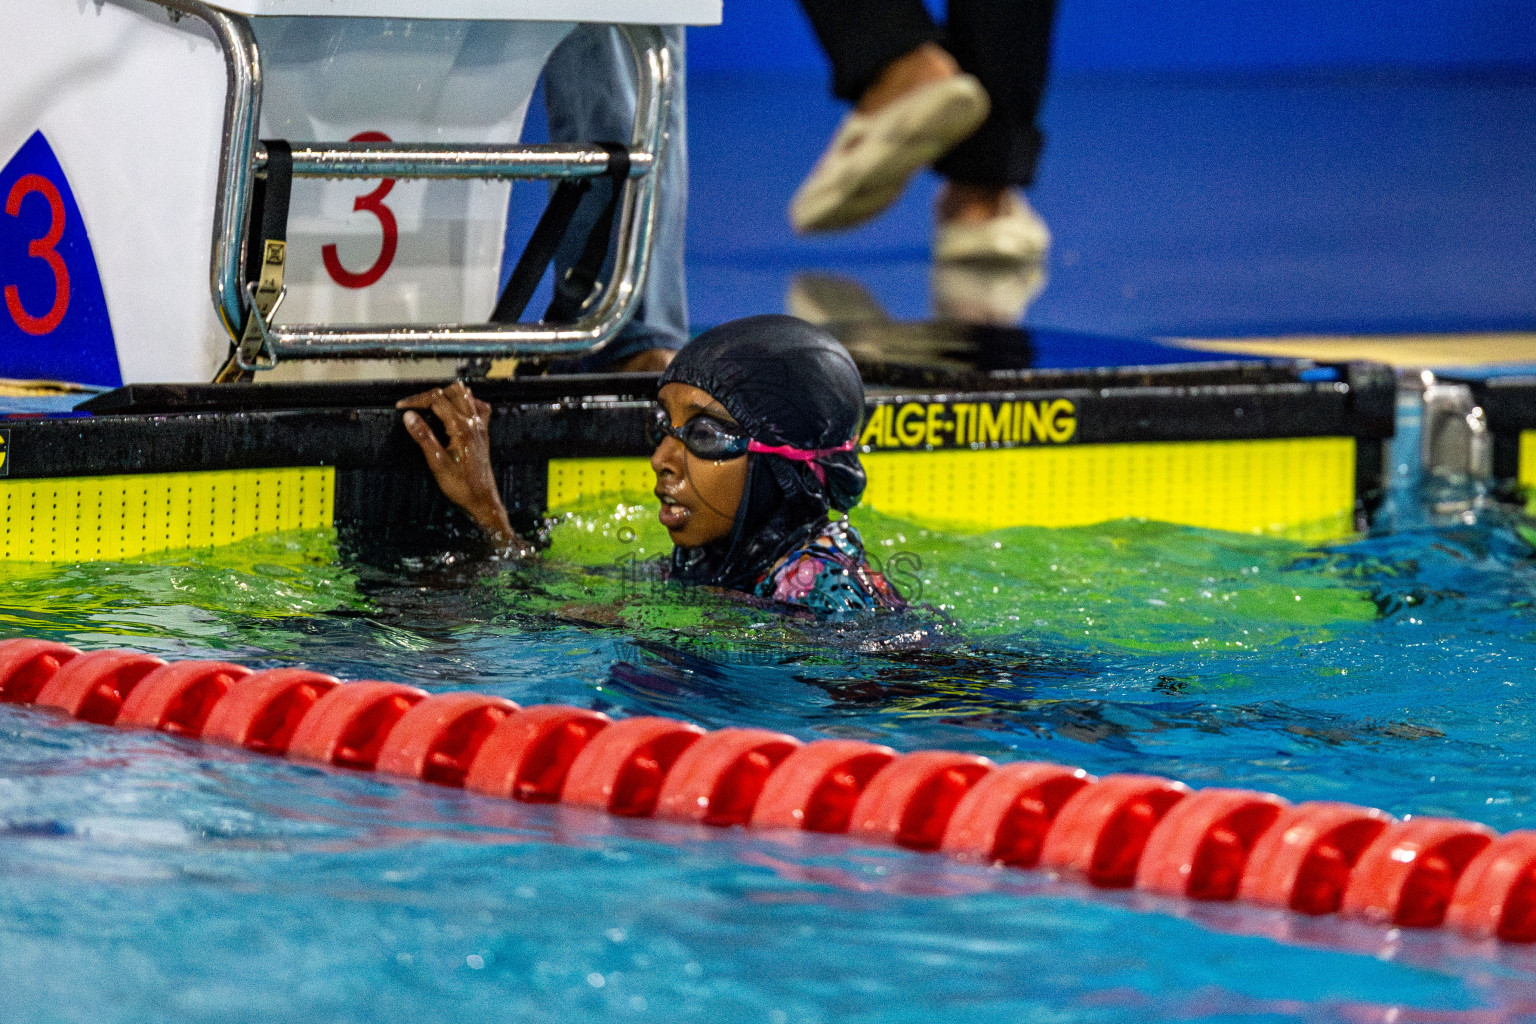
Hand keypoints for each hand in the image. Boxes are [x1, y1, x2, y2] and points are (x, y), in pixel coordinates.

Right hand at [396, 382, 531, 555]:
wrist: (482, 499)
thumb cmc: (461, 485)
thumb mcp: (437, 462)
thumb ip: (423, 436)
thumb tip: (408, 415)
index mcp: (461, 427)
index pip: (437, 399)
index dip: (416, 400)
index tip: (401, 406)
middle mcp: (473, 422)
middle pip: (453, 391)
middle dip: (431, 394)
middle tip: (415, 406)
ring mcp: (480, 426)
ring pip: (466, 395)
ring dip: (448, 395)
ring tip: (430, 405)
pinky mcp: (483, 433)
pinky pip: (479, 407)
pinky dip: (466, 402)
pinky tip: (456, 411)